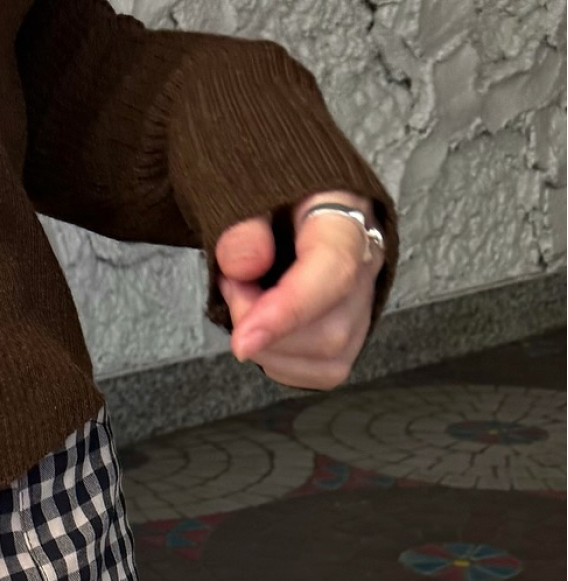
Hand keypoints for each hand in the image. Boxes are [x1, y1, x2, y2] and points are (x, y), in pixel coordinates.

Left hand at [214, 188, 383, 390]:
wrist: (276, 196)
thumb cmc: (261, 191)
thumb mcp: (240, 189)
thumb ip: (240, 225)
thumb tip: (245, 265)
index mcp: (347, 210)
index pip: (333, 272)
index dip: (286, 313)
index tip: (242, 341)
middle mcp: (368, 257)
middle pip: (330, 330)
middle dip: (264, 328)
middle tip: (232, 286)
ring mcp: (364, 297)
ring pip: (329, 357)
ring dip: (269, 347)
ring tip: (246, 301)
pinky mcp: (353, 329)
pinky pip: (321, 371)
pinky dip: (281, 361)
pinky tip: (263, 327)